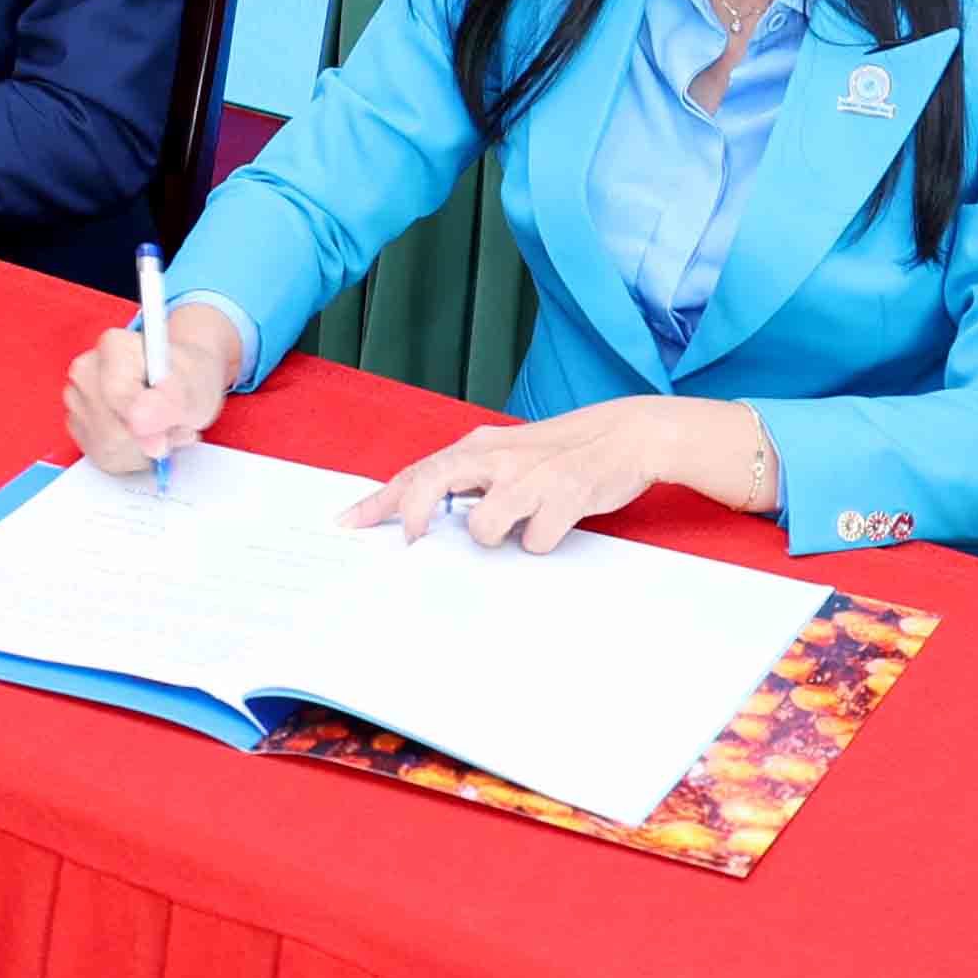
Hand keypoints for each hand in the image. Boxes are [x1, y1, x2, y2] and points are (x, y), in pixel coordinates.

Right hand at [57, 307, 242, 473]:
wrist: (180, 382)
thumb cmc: (188, 380)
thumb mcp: (196, 389)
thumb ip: (170, 403)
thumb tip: (138, 422)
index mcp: (114, 347)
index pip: (117, 398)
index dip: (148, 425)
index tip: (172, 427)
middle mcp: (87, 369)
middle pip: (108, 429)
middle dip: (148, 440)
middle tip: (173, 426)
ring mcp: (77, 398)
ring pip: (105, 446)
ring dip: (140, 450)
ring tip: (159, 429)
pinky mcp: (77, 425)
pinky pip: (102, 456)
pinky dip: (129, 456)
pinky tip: (143, 437)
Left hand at [348, 397, 768, 552]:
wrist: (627, 434)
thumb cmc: (558, 453)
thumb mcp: (506, 456)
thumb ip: (468, 478)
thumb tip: (423, 511)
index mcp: (479, 446)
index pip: (418, 472)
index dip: (381, 500)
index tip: (350, 522)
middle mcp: (499, 456)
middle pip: (434, 481)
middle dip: (416, 516)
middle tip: (414, 543)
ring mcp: (532, 476)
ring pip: (484, 524)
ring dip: (493, 537)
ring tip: (518, 528)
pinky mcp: (567, 494)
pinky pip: (536, 540)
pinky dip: (540, 543)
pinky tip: (554, 526)